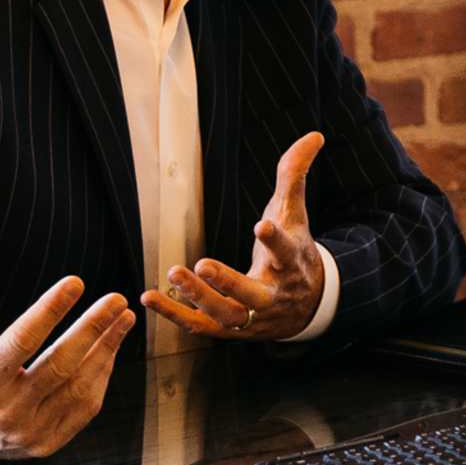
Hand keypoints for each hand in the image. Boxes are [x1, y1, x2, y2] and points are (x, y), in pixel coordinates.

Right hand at [0, 236, 134, 463]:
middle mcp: (5, 411)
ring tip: (124, 318)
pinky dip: (101, 376)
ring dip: (106, 349)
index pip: (22, 341)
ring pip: (78, 387)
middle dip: (93, 328)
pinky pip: (84, 408)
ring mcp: (29, 432)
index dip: (50, 311)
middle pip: (59, 364)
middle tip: (116, 298)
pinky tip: (110, 348)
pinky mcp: (47, 444)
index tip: (76, 282)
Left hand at [145, 131, 326, 343]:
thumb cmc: (293, 252)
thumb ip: (295, 176)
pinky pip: (201, 326)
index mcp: (292, 264)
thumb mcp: (295, 214)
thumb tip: (314, 134)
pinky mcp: (230, 330)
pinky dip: (175, 314)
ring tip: (175, 272)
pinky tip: (150, 297)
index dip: (275, 240)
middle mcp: (273, 296)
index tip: (263, 225)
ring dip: (199, 297)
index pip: (287, 252)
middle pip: (253, 295)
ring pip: (226, 315)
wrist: (305, 307)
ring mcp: (252, 318)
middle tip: (204, 264)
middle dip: (228, 282)